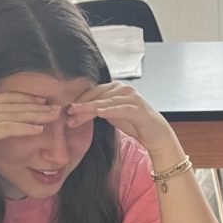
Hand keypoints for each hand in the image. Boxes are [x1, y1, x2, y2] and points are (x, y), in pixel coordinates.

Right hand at [0, 92, 61, 195]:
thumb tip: (1, 131)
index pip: (6, 98)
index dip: (26, 98)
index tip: (44, 100)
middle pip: (13, 104)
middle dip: (37, 105)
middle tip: (57, 107)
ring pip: (12, 114)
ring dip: (35, 114)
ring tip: (53, 116)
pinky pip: (6, 128)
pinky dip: (23, 127)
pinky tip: (38, 130)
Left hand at [66, 83, 181, 165]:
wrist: (156, 134)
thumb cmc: (134, 123)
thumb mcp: (111, 115)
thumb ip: (96, 110)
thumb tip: (75, 111)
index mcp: (116, 88)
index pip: (93, 92)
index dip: (79, 100)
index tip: (66, 110)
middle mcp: (124, 89)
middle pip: (98, 96)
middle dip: (82, 106)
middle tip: (68, 115)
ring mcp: (132, 97)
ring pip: (106, 101)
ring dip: (90, 108)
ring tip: (76, 115)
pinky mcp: (139, 108)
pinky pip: (121, 108)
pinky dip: (109, 110)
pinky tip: (98, 113)